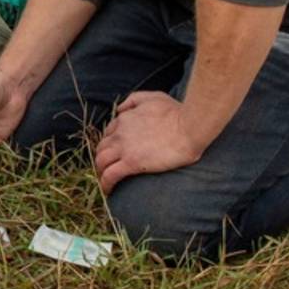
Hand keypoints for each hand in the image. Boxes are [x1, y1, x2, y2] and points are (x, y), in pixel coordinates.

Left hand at [94, 91, 210, 193]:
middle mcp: (119, 133)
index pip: (109, 133)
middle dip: (102, 158)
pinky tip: (108, 191)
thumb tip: (121, 109)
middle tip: (108, 169)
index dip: (110, 143)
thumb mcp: (153, 97)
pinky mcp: (131, 163)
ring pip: (101, 161)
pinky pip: (110, 175)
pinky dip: (105, 184)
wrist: (189, 127)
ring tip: (105, 181)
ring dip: (100, 172)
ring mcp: (124, 148)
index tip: (115, 153)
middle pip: (101, 147)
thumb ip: (134, 100)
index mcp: (124, 119)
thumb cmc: (176, 112)